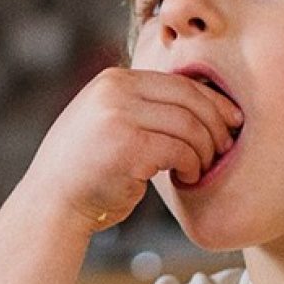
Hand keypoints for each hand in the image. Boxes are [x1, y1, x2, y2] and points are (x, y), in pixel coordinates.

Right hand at [21, 66, 239, 229]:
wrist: (52, 203)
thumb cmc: (86, 171)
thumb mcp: (107, 122)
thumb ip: (140, 107)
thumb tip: (202, 105)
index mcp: (113, 80)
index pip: (178, 82)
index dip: (213, 101)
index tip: (232, 120)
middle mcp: (115, 91)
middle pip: (189, 98)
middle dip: (216, 124)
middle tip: (225, 147)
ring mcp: (119, 116)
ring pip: (189, 125)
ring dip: (204, 150)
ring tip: (201, 168)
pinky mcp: (128, 145)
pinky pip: (180, 149)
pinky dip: (192, 165)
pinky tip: (188, 177)